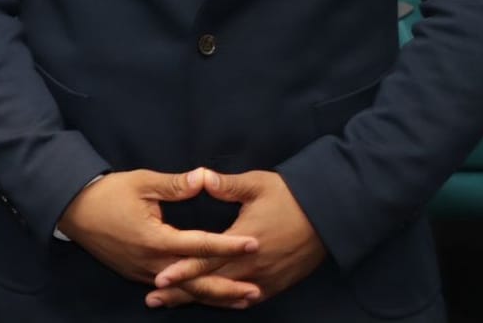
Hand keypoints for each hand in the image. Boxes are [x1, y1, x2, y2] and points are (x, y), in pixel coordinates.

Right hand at [57, 169, 258, 296]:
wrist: (71, 210)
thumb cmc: (107, 193)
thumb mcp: (141, 182)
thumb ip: (175, 185)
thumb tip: (204, 177)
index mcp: (155, 238)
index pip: (200, 244)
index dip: (229, 245)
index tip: (253, 244)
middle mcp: (152, 262)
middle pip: (197, 281)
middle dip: (228, 287)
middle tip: (256, 290)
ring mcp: (144, 272)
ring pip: (185, 290)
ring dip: (214, 296)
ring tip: (241, 299)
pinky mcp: (137, 274)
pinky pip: (170, 289)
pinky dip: (192, 294)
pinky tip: (207, 296)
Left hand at [146, 169, 326, 308]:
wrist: (329, 214)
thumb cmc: (289, 196)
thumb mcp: (257, 185)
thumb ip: (227, 185)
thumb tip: (201, 177)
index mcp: (243, 240)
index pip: (206, 260)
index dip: (181, 271)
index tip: (158, 278)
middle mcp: (253, 265)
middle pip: (211, 284)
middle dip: (181, 292)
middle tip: (153, 298)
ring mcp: (266, 277)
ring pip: (227, 294)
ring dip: (201, 299)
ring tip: (172, 304)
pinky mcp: (278, 283)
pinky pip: (250, 298)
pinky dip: (229, 302)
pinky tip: (215, 304)